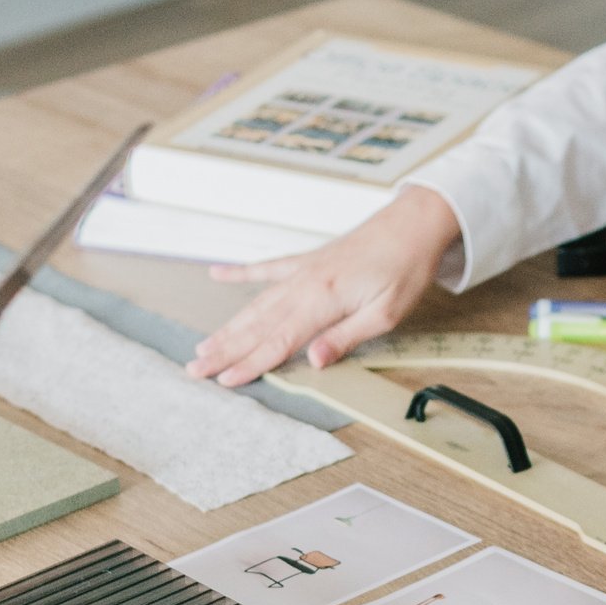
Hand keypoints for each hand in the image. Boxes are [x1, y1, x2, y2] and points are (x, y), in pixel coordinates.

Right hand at [186, 186, 459, 385]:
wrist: (412, 223)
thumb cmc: (404, 269)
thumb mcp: (386, 313)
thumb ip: (346, 337)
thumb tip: (313, 362)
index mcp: (323, 300)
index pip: (278, 341)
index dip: (250, 363)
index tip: (224, 381)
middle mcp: (304, 284)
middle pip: (257, 325)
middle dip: (225, 349)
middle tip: (194, 368)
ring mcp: (302, 270)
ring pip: (256, 303)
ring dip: (228, 325)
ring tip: (202, 345)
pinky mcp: (306, 260)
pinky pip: (266, 268)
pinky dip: (240, 272)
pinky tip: (218, 275)